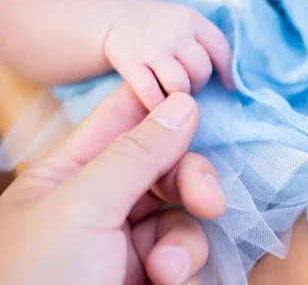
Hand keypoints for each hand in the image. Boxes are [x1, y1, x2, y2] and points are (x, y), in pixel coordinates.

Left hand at [0, 87, 225, 284]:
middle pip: (167, 165)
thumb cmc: (37, 281)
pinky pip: (187, 254)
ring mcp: (126, 240)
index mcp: (71, 170)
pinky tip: (169, 283)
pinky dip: (187, 268)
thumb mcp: (82, 208)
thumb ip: (136, 153)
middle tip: (209, 201)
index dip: (164, 104)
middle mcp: (102, 199)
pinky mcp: (149, 274)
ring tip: (168, 271)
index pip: (125, 117)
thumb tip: (184, 102)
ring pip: (183, 213)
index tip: (203, 103)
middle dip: (191, 182)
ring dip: (186, 240)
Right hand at [104, 0, 234, 109]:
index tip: (229, 86)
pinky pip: (152, 94)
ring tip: (174, 93)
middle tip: (189, 85)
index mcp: (191, 19)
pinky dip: (158, 104)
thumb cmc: (160, 27)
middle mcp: (173, 31)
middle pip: (201, 70)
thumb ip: (205, 42)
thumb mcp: (185, 21)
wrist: (115, 18)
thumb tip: (231, 78)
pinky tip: (158, 103)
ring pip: (180, 85)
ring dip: (180, 96)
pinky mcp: (130, 63)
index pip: (221, 48)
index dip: (228, 72)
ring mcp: (151, 47)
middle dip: (199, 84)